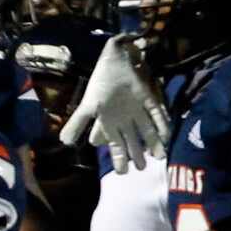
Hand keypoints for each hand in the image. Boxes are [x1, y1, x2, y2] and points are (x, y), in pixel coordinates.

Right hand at [61, 36, 169, 172]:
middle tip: (141, 169)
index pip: (114, 144)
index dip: (118, 157)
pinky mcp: (150, 99)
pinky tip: (166, 136)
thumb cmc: (100, 83)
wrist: (114, 59)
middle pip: (131, 141)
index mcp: (110, 122)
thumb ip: (77, 124)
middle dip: (136, 155)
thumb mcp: (87, 106)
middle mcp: (125, 119)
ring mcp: (138, 110)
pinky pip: (158, 114)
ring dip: (152, 144)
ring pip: (146, 131)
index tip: (121, 172)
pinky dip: (162, 124)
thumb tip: (64, 142)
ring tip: (159, 157)